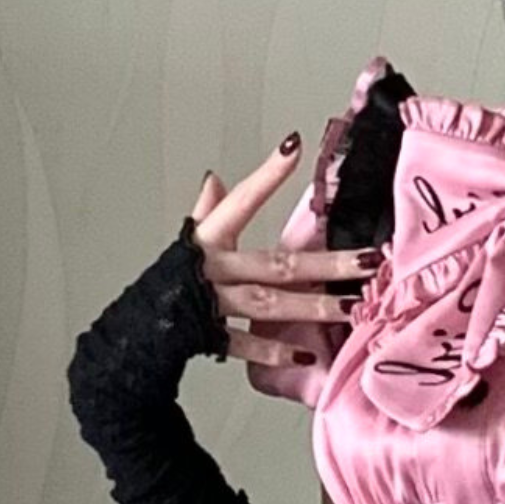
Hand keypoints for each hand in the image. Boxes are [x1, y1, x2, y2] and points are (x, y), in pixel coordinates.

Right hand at [188, 137, 382, 374]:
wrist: (133, 329)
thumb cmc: (168, 282)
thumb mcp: (187, 242)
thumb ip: (209, 211)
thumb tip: (216, 178)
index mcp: (206, 241)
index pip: (240, 202)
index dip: (266, 176)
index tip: (294, 148)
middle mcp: (211, 269)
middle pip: (277, 264)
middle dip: (327, 264)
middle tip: (371, 260)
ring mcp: (212, 303)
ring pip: (269, 303)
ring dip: (313, 307)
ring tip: (354, 307)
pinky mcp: (209, 337)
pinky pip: (244, 344)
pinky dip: (274, 351)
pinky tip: (308, 356)